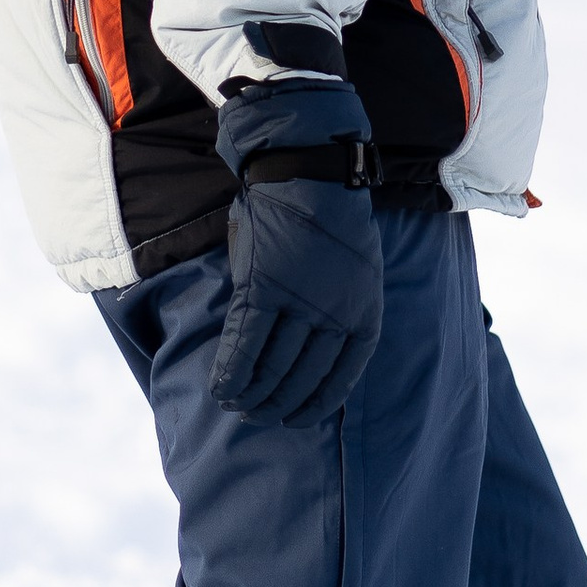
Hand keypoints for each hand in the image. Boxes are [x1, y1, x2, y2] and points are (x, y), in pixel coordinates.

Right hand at [210, 81, 383, 423]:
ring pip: (272, 366)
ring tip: (237, 405)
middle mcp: (335, 311)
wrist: (309, 167)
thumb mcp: (355, 268)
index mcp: (364, 310)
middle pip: (303, 376)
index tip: (297, 420)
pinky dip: (232, 371)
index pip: (342, 376)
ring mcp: (299, 300)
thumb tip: (308, 349)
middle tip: (258, 415)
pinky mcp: (262, 286)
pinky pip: (245, 344)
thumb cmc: (329, 216)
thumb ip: (337, 307)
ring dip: (252, 393)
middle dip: (278, 403)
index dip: (316, 403)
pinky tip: (222, 389)